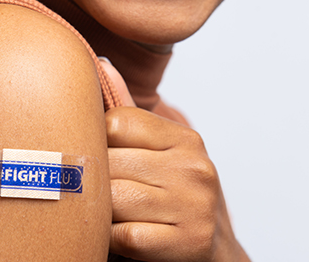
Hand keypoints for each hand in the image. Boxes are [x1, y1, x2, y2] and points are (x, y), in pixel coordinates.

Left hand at [100, 60, 248, 261]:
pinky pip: (124, 235)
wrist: (215, 254)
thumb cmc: (175, 197)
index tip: (102, 159)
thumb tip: (101, 65)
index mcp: (185, 139)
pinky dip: (112, 238)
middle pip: (111, 162)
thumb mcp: (160, 153)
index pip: (117, 123)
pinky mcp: (187, 241)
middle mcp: (194, 168)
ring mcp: (194, 205)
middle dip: (95, 181)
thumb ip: (129, 115)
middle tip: (94, 191)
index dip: (99, 143)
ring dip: (101, 211)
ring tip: (106, 213)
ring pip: (114, 199)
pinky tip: (119, 236)